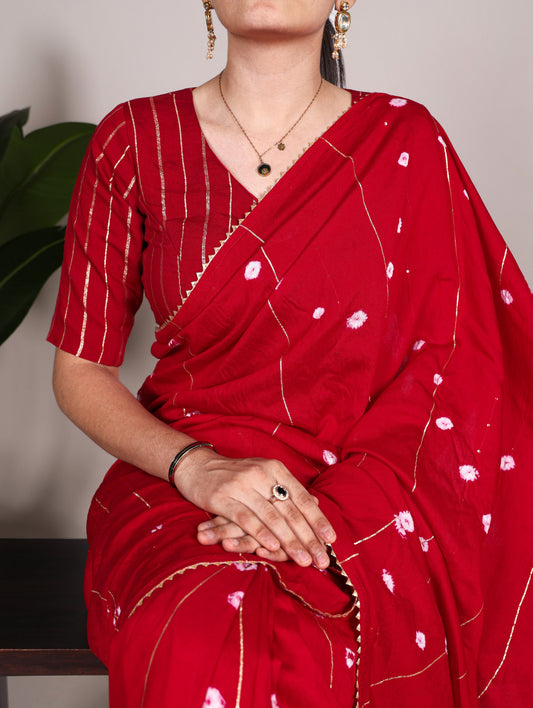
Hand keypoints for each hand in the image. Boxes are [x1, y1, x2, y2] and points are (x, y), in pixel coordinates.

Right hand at [175, 448, 335, 568]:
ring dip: (289, 542)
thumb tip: (317, 506)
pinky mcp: (223, 497)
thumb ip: (286, 490)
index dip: (317, 519)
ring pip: (272, 517)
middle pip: (290, 511)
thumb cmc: (236, 476)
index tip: (331, 539)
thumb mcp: (263, 476)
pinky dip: (261, 534)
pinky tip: (272, 549)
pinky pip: (246, 518)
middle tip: (321, 559)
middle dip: (308, 538)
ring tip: (303, 560)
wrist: (197, 466)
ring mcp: (242, 485)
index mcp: (275, 469)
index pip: (302, 497)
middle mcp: (262, 474)